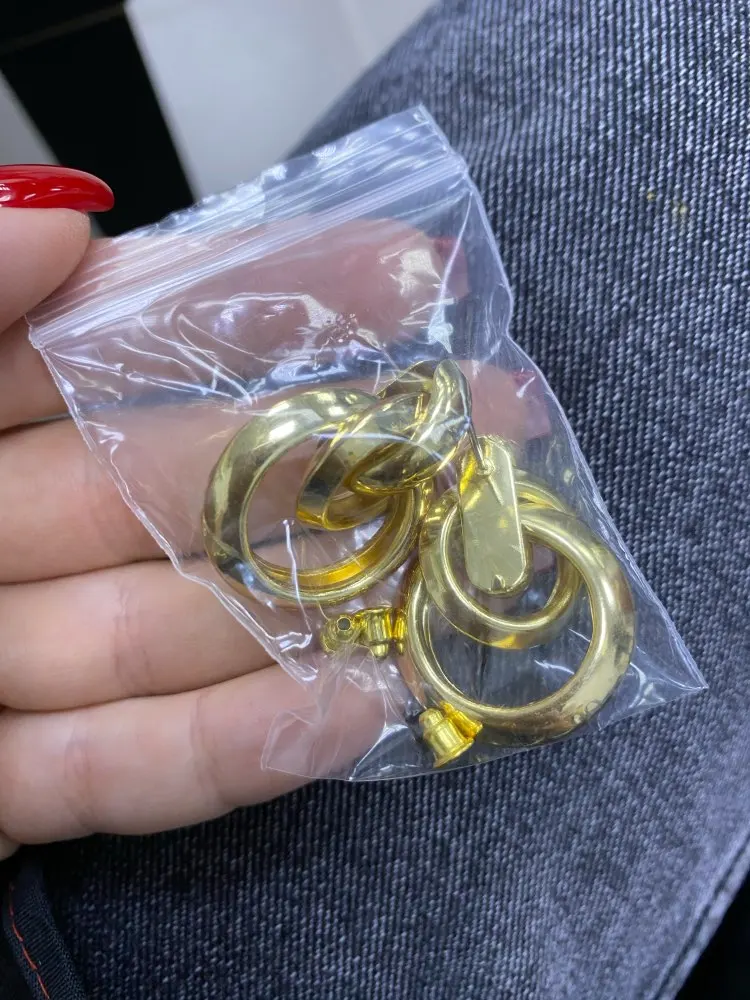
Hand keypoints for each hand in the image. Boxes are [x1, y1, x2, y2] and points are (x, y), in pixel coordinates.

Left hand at [0, 198, 544, 857]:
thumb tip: (69, 212)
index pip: (130, 330)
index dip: (264, 290)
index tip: (407, 274)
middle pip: (185, 485)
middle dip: (336, 455)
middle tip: (485, 432)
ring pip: (170, 633)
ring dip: (310, 616)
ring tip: (448, 584)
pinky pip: (117, 772)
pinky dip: (227, 752)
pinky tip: (347, 715)